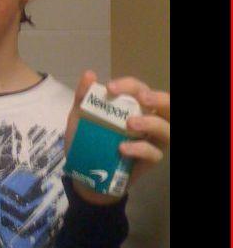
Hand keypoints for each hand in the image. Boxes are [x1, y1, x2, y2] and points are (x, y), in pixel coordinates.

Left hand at [65, 71, 169, 204]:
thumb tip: (89, 73)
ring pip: (167, 128)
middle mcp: (149, 120)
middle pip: (167, 105)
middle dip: (159, 98)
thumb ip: (83, 96)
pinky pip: (154, 153)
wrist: (85, 174)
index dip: (129, 85)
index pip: (140, 89)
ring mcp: (152, 141)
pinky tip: (122, 148)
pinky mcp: (150, 160)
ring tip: (130, 124)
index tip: (110, 88)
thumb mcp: (80, 117)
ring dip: (152, 123)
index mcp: (135, 106)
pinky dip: (140, 149)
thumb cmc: (87, 140)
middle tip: (142, 98)